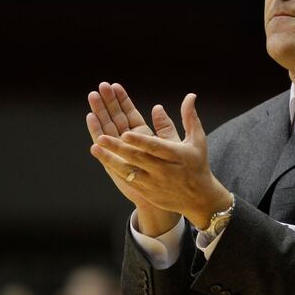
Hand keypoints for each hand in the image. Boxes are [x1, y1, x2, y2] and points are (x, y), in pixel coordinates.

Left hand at [92, 93, 230, 229]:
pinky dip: (114, 168)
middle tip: (101, 137)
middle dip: (118, 148)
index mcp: (176, 155)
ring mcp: (153, 182)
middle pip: (138, 158)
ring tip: (96, 146)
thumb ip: (189, 118)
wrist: (198, 198)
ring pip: (129, 170)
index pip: (156, 147)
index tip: (126, 133)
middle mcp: (163, 170)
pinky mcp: (147, 191)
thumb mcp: (197, 140)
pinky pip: (127, 179)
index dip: (140, 141)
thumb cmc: (197, 164)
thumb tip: (189, 95)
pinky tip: (102, 157)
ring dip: (111, 158)